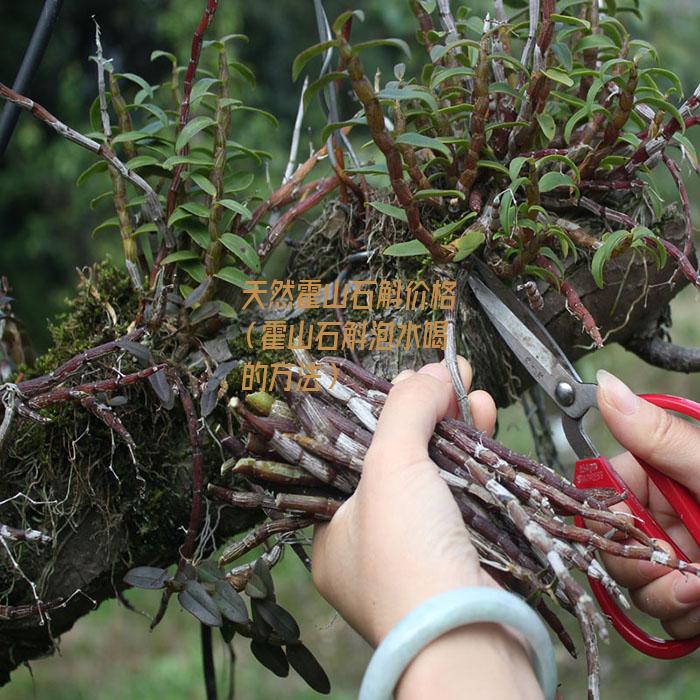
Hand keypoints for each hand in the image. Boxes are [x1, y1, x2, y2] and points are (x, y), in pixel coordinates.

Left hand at [311, 357, 543, 699]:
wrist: (467, 636)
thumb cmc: (406, 555)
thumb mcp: (390, 468)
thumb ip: (404, 411)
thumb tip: (430, 373)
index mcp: (334, 531)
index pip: (355, 456)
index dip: (383, 415)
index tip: (408, 382)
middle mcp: (371, 545)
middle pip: (399, 461)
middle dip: (426, 416)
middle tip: (448, 380)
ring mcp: (419, 552)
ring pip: (437, 476)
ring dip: (456, 429)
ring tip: (473, 391)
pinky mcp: (460, 556)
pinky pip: (464, 496)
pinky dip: (475, 459)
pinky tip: (485, 422)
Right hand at [597, 369, 699, 637]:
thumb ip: (660, 439)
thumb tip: (606, 386)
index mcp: (667, 474)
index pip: (606, 490)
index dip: (611, 518)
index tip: (637, 535)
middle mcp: (667, 512)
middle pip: (614, 540)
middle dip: (640, 564)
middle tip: (677, 573)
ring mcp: (678, 553)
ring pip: (634, 580)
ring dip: (664, 596)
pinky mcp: (690, 591)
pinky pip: (661, 609)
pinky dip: (681, 615)